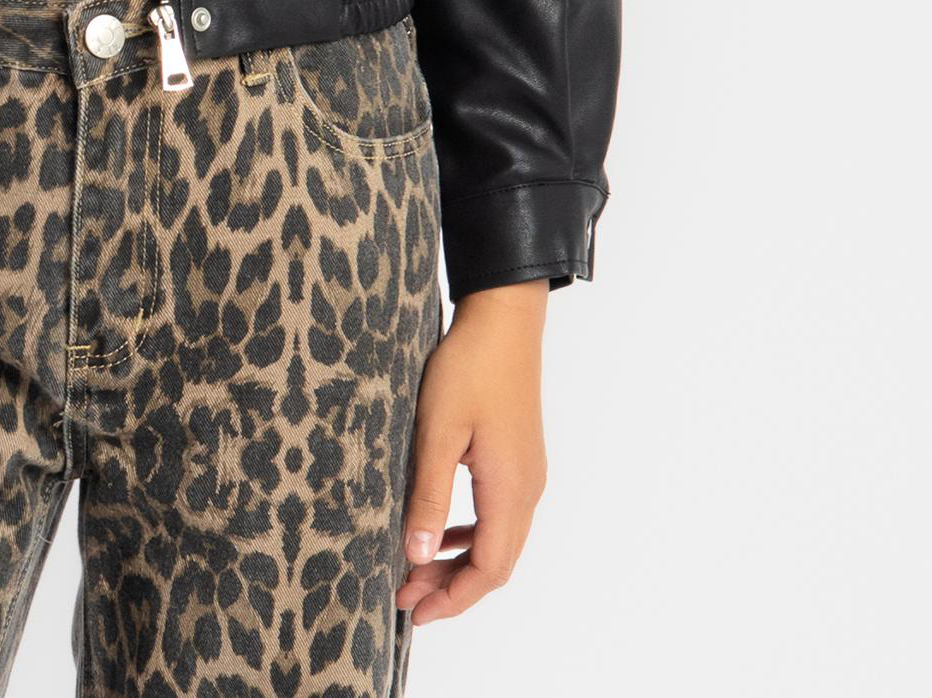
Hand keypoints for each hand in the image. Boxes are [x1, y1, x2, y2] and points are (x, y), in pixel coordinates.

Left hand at [396, 279, 548, 623]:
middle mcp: (527, 490)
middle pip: (496, 563)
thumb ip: (428, 494)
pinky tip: (439, 530)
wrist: (504, 319)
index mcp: (510, 489)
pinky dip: (468, 534)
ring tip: (415, 569)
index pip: (488, 569)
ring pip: (497, 541)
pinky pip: (498, 515)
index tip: (413, 611)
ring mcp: (527, 474)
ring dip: (458, 561)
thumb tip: (418, 555)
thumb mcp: (438, 430)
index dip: (452, 599)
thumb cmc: (470, 366)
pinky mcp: (518, 459)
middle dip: (452, 587)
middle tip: (405, 596)